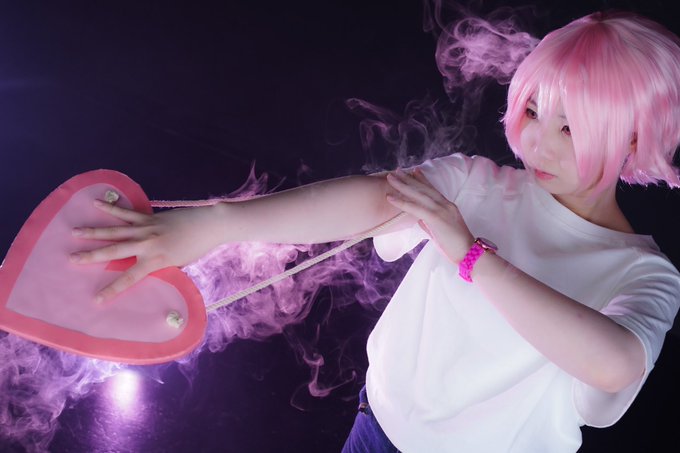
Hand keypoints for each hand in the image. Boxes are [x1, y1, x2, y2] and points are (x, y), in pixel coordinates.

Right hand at [70, 200, 224, 301]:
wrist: (208, 225)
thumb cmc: (196, 248)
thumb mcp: (177, 264)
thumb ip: (158, 266)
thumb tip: (143, 268)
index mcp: (155, 260)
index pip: (129, 279)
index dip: (112, 290)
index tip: (96, 299)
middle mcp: (146, 244)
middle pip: (114, 250)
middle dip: (91, 256)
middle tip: (71, 259)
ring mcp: (146, 228)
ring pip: (115, 230)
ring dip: (93, 231)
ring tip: (74, 232)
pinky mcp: (149, 217)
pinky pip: (126, 213)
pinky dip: (111, 209)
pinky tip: (95, 203)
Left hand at [385, 168, 472, 262]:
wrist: (468, 253)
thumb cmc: (455, 245)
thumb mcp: (441, 230)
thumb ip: (429, 223)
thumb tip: (419, 219)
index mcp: (448, 206)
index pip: (433, 190)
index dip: (423, 180)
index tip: (414, 170)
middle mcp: (445, 204)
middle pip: (424, 188)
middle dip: (409, 178)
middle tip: (396, 171)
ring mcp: (441, 210)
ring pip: (419, 194)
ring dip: (402, 185)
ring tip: (390, 178)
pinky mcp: (436, 218)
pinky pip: (416, 208)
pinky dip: (402, 202)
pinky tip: (391, 198)